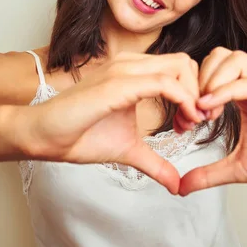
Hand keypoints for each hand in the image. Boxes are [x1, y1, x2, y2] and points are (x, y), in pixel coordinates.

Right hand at [17, 52, 204, 194]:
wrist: (45, 136)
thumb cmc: (81, 135)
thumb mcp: (129, 150)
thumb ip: (155, 162)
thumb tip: (176, 184)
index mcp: (134, 72)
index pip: (180, 68)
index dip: (195, 93)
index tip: (192, 123)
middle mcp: (131, 64)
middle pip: (186, 63)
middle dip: (201, 91)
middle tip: (195, 123)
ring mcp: (124, 71)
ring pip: (179, 67)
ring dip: (194, 96)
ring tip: (188, 125)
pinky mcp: (117, 84)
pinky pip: (163, 83)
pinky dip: (182, 101)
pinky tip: (181, 124)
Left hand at [178, 47, 246, 195]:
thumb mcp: (242, 167)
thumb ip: (210, 172)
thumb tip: (181, 186)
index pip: (211, 68)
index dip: (191, 88)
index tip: (183, 119)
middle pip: (220, 55)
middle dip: (198, 78)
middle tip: (191, 111)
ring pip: (236, 60)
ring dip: (211, 81)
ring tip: (202, 111)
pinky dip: (227, 90)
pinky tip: (211, 108)